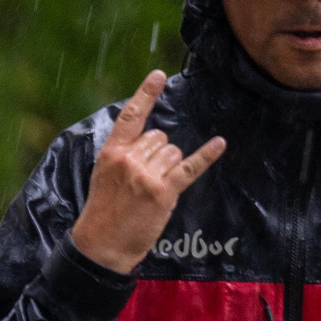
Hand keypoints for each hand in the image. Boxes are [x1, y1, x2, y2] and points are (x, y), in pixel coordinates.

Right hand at [66, 70, 228, 273]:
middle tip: (145, 179)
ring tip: (153, 189)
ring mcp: (146, 175)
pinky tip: (219, 143)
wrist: (101, 245)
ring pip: (174, 153)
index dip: (146, 94)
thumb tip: (152, 140)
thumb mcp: (103, 175)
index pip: (131, 116)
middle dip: (159, 153)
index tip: (159, 76)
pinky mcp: (163, 192)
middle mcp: (129, 159)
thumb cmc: (103, 211)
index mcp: (111, 152)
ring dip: (170, 167)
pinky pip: (190, 168)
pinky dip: (206, 155)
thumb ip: (123, 155)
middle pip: (160, 137)